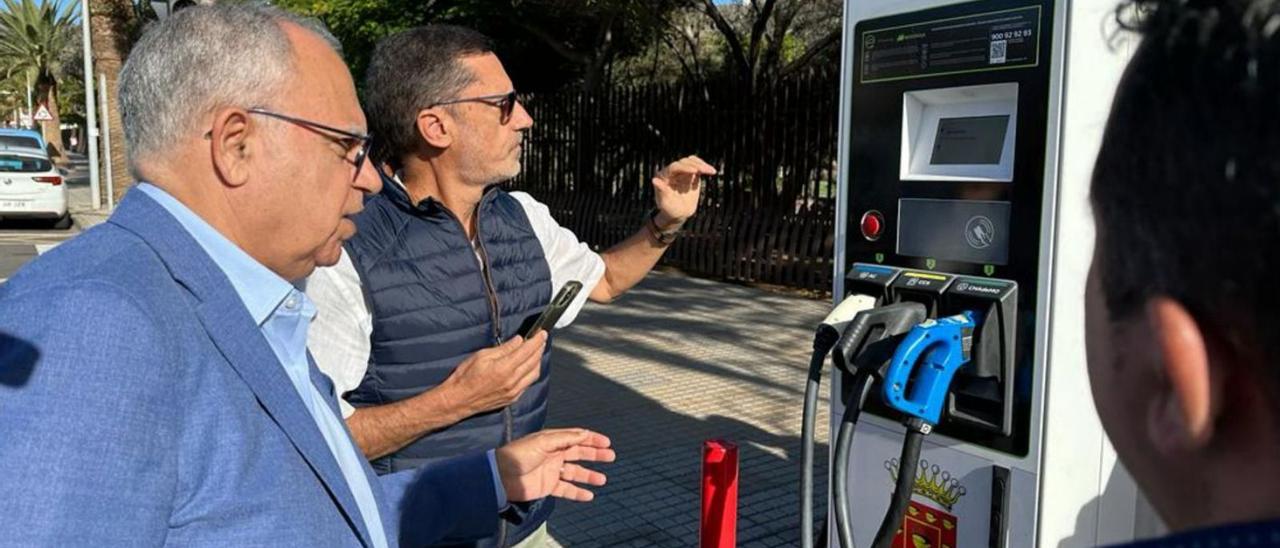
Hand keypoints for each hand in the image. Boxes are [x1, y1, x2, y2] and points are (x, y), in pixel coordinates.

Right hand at [437, 331, 546, 416]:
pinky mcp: (512, 398)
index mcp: (504, 368)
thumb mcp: (481, 356)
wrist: (458, 400)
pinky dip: (531, 372)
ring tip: (536, 351)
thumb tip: (519, 340)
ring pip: (534, 373)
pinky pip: (528, 383)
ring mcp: (513, 391)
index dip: (537, 340)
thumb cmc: (465, 377)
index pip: (527, 351)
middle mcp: (512, 381)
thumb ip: (503, 349)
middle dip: (540, 348)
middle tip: (541, 339)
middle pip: (534, 361)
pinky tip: (529, 366)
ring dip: (538, 361)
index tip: (542, 333)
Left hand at [496, 428, 614, 501]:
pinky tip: (589, 495)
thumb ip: (565, 438)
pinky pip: (567, 489)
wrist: (501, 476)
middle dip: (595, 455)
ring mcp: (552, 471)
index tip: (607, 442)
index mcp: (553, 440)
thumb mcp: (543, 441)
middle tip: (611, 456)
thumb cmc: (519, 454)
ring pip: (575, 472)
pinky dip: (578, 492)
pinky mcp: (548, 486)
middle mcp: (554, 454)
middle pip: (579, 453)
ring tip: (602, 479)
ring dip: (589, 475)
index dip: (592, 439)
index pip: (576, 437)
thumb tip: (585, 433)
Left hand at [652, 155, 716, 227]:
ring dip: (702, 165)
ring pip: (692, 162)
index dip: (684, 167)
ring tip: (711, 171)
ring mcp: (682, 172)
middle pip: (684, 162)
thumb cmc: (669, 209)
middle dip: (696, 165)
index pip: (674, 167)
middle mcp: (672, 171)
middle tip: (706, 170)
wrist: (678, 213)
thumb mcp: (665, 202)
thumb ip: (662, 191)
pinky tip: (711, 171)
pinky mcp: (691, 174)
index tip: (695, 171)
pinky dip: (705, 168)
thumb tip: (654, 180)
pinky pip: (698, 167)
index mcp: (664, 176)